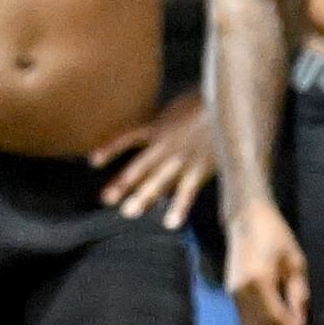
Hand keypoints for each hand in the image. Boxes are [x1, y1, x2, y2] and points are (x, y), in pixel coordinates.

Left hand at [91, 92, 217, 228]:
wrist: (230, 101)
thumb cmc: (208, 101)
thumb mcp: (181, 107)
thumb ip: (168, 120)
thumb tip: (162, 127)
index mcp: (158, 128)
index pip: (128, 139)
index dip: (110, 149)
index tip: (93, 161)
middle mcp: (165, 145)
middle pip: (139, 166)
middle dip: (122, 183)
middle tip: (105, 199)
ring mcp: (181, 158)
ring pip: (158, 181)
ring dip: (143, 197)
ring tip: (128, 212)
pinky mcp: (199, 168)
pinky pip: (187, 191)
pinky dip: (179, 207)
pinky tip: (170, 223)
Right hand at [224, 199, 311, 324]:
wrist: (245, 219)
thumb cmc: (275, 235)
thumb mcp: (295, 263)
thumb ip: (298, 294)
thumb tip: (300, 322)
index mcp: (260, 281)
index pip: (278, 318)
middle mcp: (241, 291)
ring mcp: (232, 292)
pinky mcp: (230, 292)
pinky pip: (245, 318)